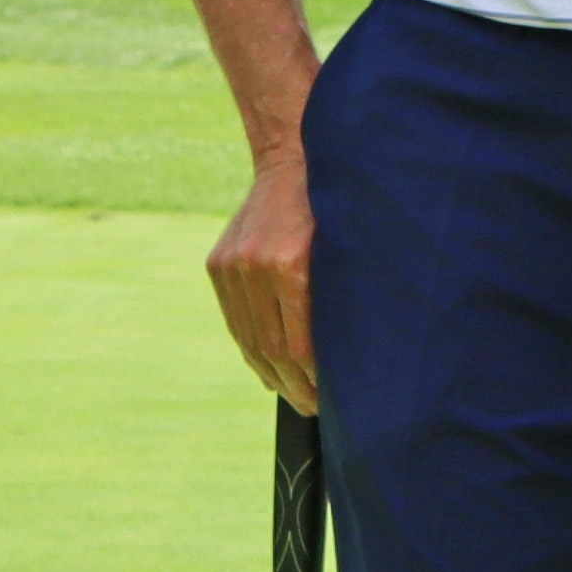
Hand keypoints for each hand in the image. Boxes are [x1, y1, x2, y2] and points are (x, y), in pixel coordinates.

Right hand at [204, 142, 319, 414]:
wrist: (291, 163)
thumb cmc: (333, 209)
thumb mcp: (346, 251)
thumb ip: (340, 297)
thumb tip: (352, 354)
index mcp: (290, 265)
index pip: (299, 343)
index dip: (313, 378)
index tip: (329, 400)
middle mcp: (255, 267)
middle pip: (272, 347)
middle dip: (294, 384)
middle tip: (313, 408)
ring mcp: (232, 266)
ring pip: (249, 338)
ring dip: (270, 373)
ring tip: (291, 396)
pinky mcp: (219, 264)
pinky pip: (235, 320)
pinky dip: (251, 349)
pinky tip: (267, 369)